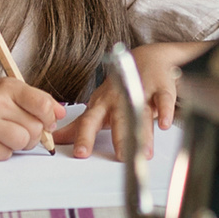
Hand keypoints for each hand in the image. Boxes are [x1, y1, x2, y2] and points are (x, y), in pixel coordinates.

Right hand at [0, 78, 64, 159]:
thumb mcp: (6, 93)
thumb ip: (34, 101)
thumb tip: (61, 114)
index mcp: (6, 86)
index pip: (43, 104)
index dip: (49, 118)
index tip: (44, 122)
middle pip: (35, 128)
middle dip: (32, 135)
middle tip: (18, 131)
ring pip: (22, 142)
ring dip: (18, 145)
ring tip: (4, 137)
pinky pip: (5, 155)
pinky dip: (1, 152)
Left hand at [53, 43, 191, 159]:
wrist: (146, 60)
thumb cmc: (119, 90)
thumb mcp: (96, 108)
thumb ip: (77, 127)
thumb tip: (53, 140)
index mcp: (101, 105)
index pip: (90, 122)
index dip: (85, 137)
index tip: (80, 154)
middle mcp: (118, 98)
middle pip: (117, 119)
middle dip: (117, 137)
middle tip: (119, 157)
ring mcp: (139, 91)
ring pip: (141, 112)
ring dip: (144, 132)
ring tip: (146, 152)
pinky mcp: (160, 88)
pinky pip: (163, 99)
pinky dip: (165, 111)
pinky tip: (165, 124)